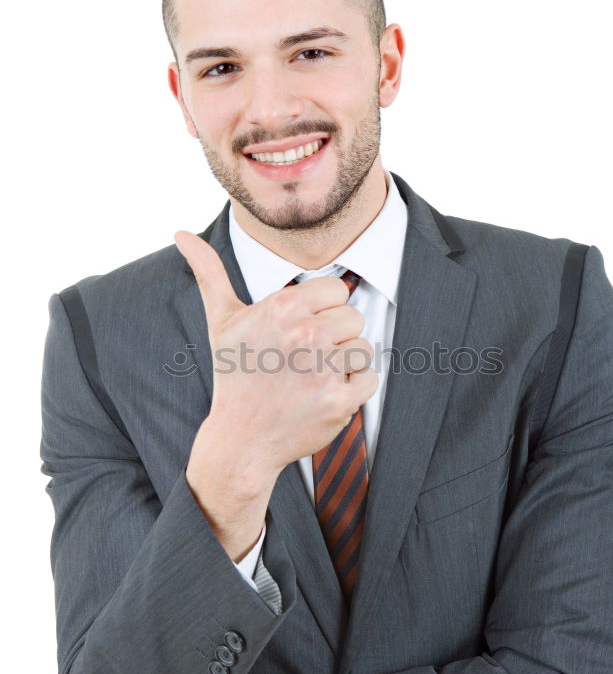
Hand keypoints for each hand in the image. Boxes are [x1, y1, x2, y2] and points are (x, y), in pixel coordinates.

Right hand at [175, 229, 377, 472]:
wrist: (240, 440)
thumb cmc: (234, 376)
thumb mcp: (222, 321)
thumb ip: (210, 272)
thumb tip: (181, 233)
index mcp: (283, 308)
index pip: (336, 290)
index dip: (322, 310)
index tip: (301, 331)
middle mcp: (305, 334)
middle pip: (354, 317)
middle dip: (335, 337)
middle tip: (303, 360)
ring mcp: (323, 369)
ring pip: (364, 348)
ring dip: (345, 364)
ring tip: (313, 377)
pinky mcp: (339, 400)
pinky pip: (370, 379)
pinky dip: (353, 389)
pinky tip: (323, 395)